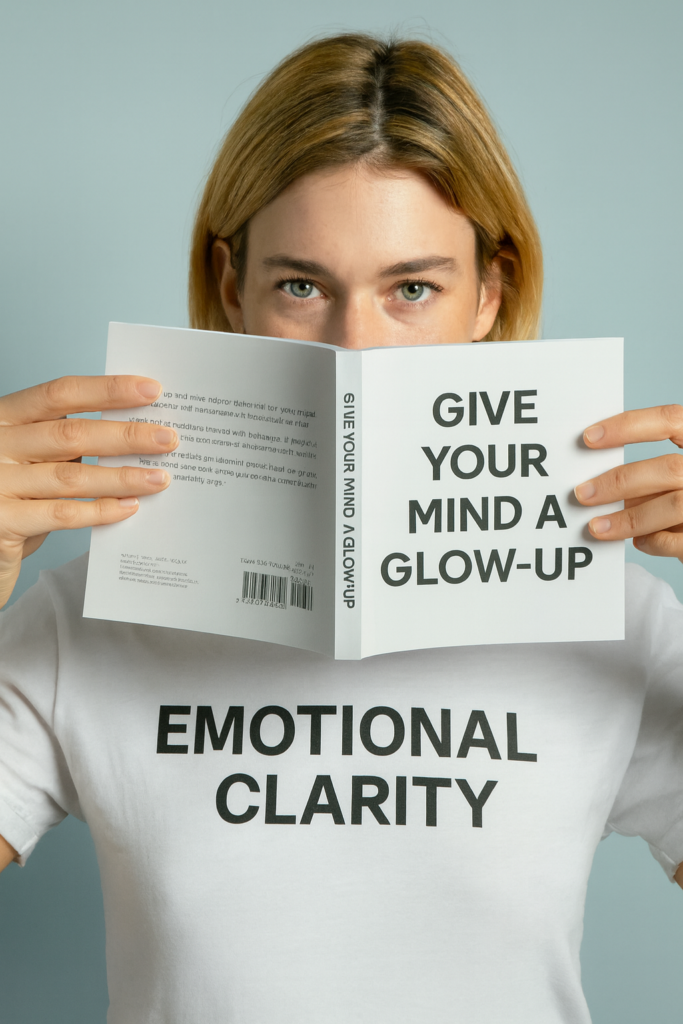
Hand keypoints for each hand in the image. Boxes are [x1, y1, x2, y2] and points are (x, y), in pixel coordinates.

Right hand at [0, 375, 178, 608]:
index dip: (107, 390)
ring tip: (159, 478)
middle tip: (168, 439)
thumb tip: (133, 435)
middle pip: (71, 433)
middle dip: (126, 435)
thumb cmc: (10, 496)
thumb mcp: (31, 459)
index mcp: (5, 418)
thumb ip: (64, 444)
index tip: (150, 390)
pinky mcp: (3, 521)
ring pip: (71, 476)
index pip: (60, 394)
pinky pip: (62, 514)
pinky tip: (128, 507)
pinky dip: (100, 510)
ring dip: (122, 477)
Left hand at [575, 405, 682, 562]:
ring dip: (629, 518)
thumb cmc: (682, 503)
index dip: (629, 425)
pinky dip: (654, 542)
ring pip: (674, 505)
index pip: (671, 420)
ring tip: (597, 527)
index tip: (589, 437)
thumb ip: (651, 475)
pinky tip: (639, 541)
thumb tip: (597, 479)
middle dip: (620, 481)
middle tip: (583, 494)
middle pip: (670, 468)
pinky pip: (679, 540)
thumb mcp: (673, 479)